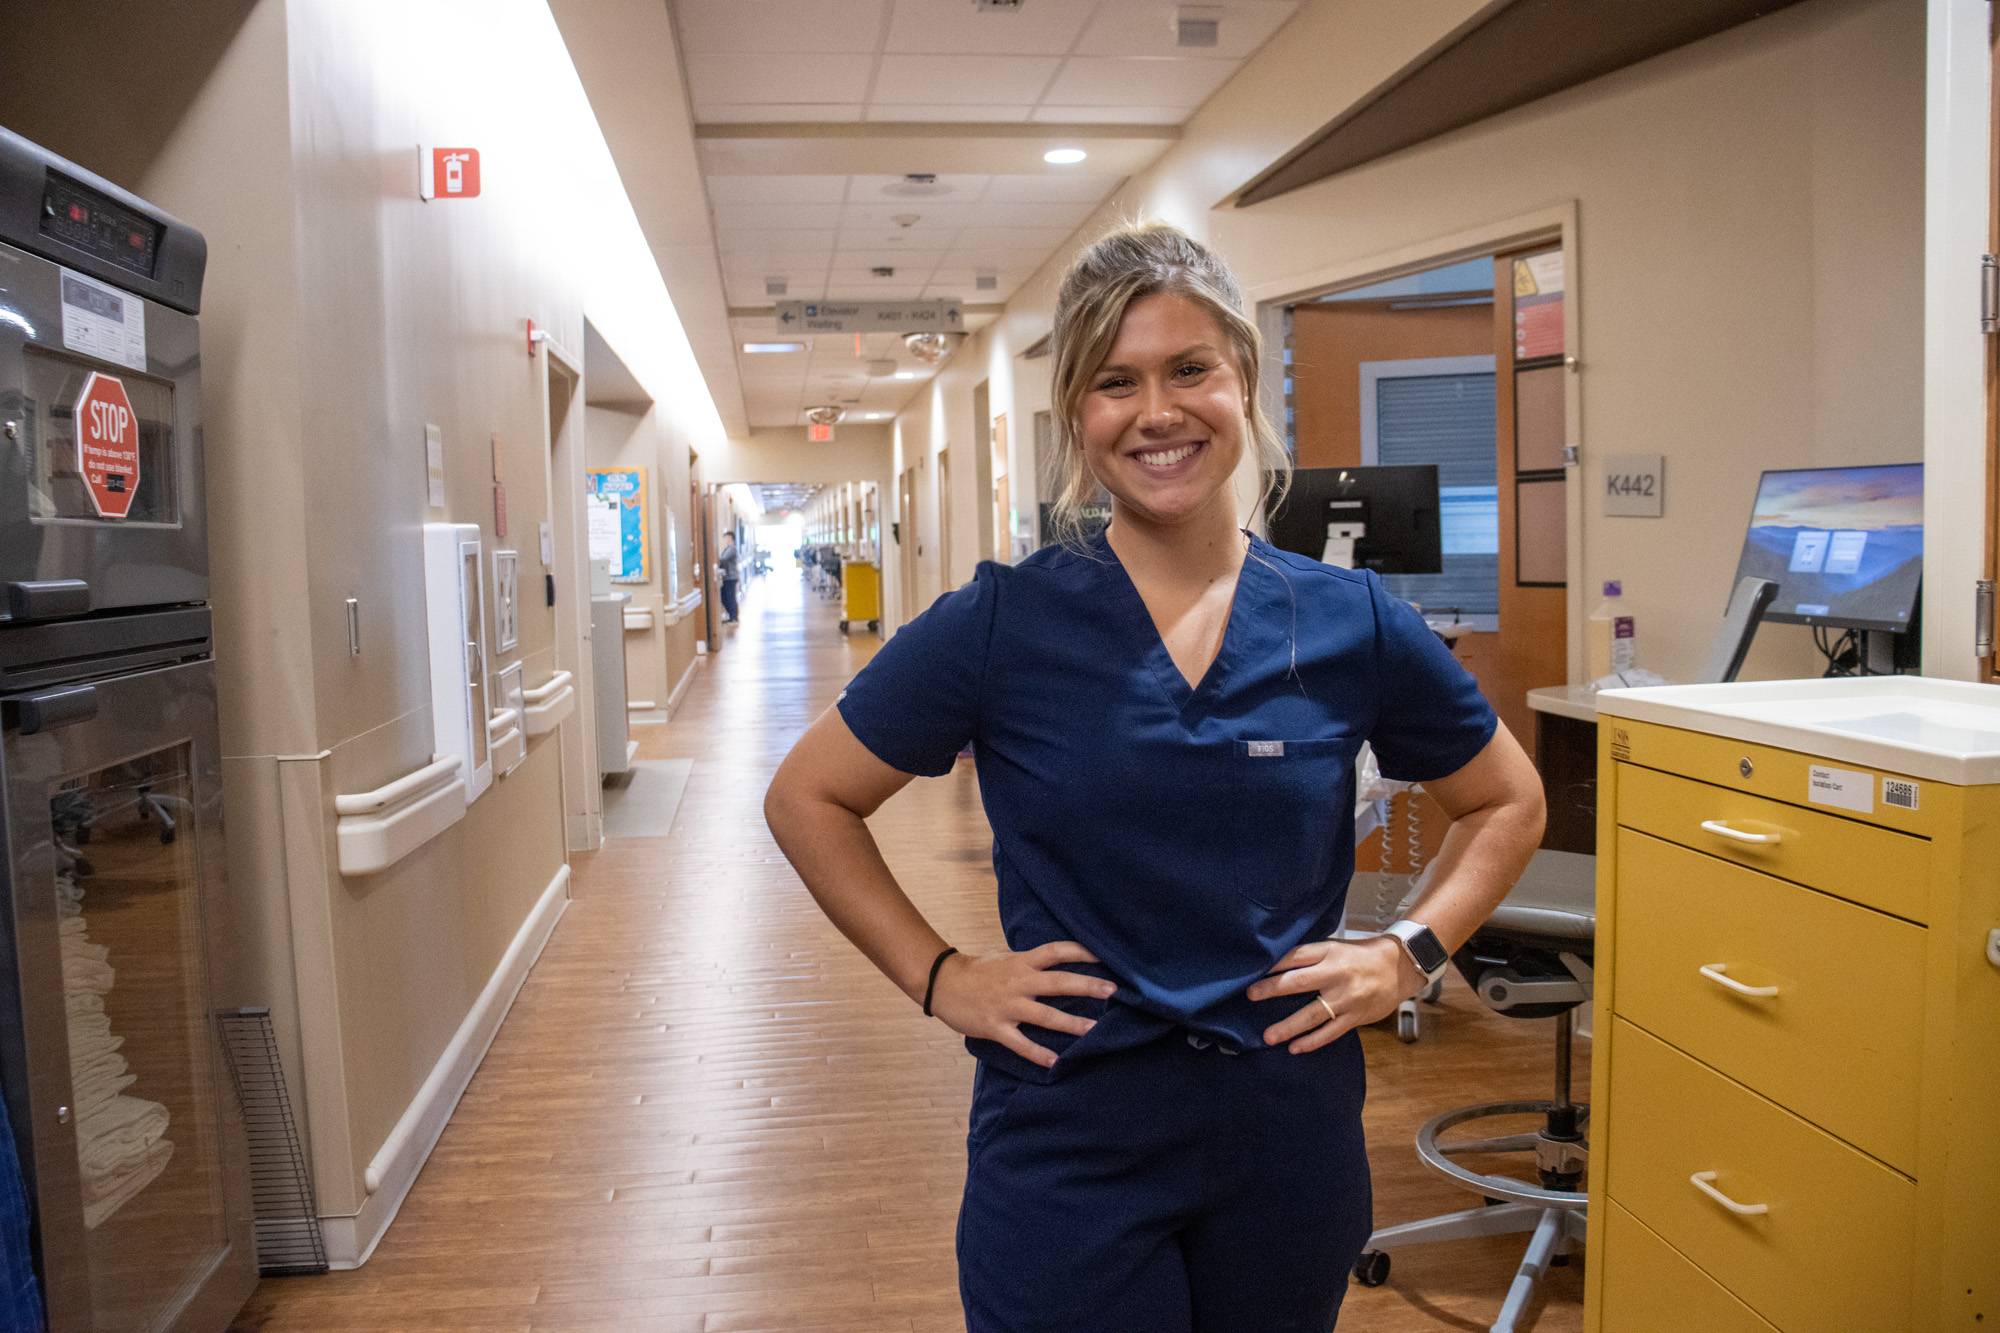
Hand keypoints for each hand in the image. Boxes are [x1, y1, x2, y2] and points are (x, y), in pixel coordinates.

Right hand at [929, 942, 1115, 1069]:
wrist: (942, 984)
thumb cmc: (977, 970)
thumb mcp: (1004, 957)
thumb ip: (1029, 960)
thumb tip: (1057, 959)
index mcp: (1021, 962)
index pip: (1056, 951)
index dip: (1080, 951)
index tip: (1103, 954)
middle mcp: (1018, 982)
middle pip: (1058, 982)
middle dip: (1086, 985)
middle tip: (1112, 990)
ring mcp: (1007, 1006)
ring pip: (1045, 1015)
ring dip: (1071, 1023)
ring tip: (1094, 1030)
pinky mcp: (996, 1028)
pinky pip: (1021, 1043)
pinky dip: (1038, 1054)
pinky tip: (1056, 1062)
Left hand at [1246, 936, 1423, 1053]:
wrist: (1399, 967)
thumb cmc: (1360, 956)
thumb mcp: (1335, 948)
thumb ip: (1310, 957)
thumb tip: (1276, 967)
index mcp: (1329, 952)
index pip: (1295, 956)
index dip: (1273, 964)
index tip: (1253, 972)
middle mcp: (1336, 974)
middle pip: (1298, 982)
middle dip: (1272, 989)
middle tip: (1251, 996)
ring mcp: (1346, 998)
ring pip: (1313, 1014)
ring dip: (1289, 1026)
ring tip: (1269, 1036)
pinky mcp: (1355, 1017)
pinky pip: (1331, 1032)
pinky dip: (1312, 1041)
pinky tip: (1295, 1048)